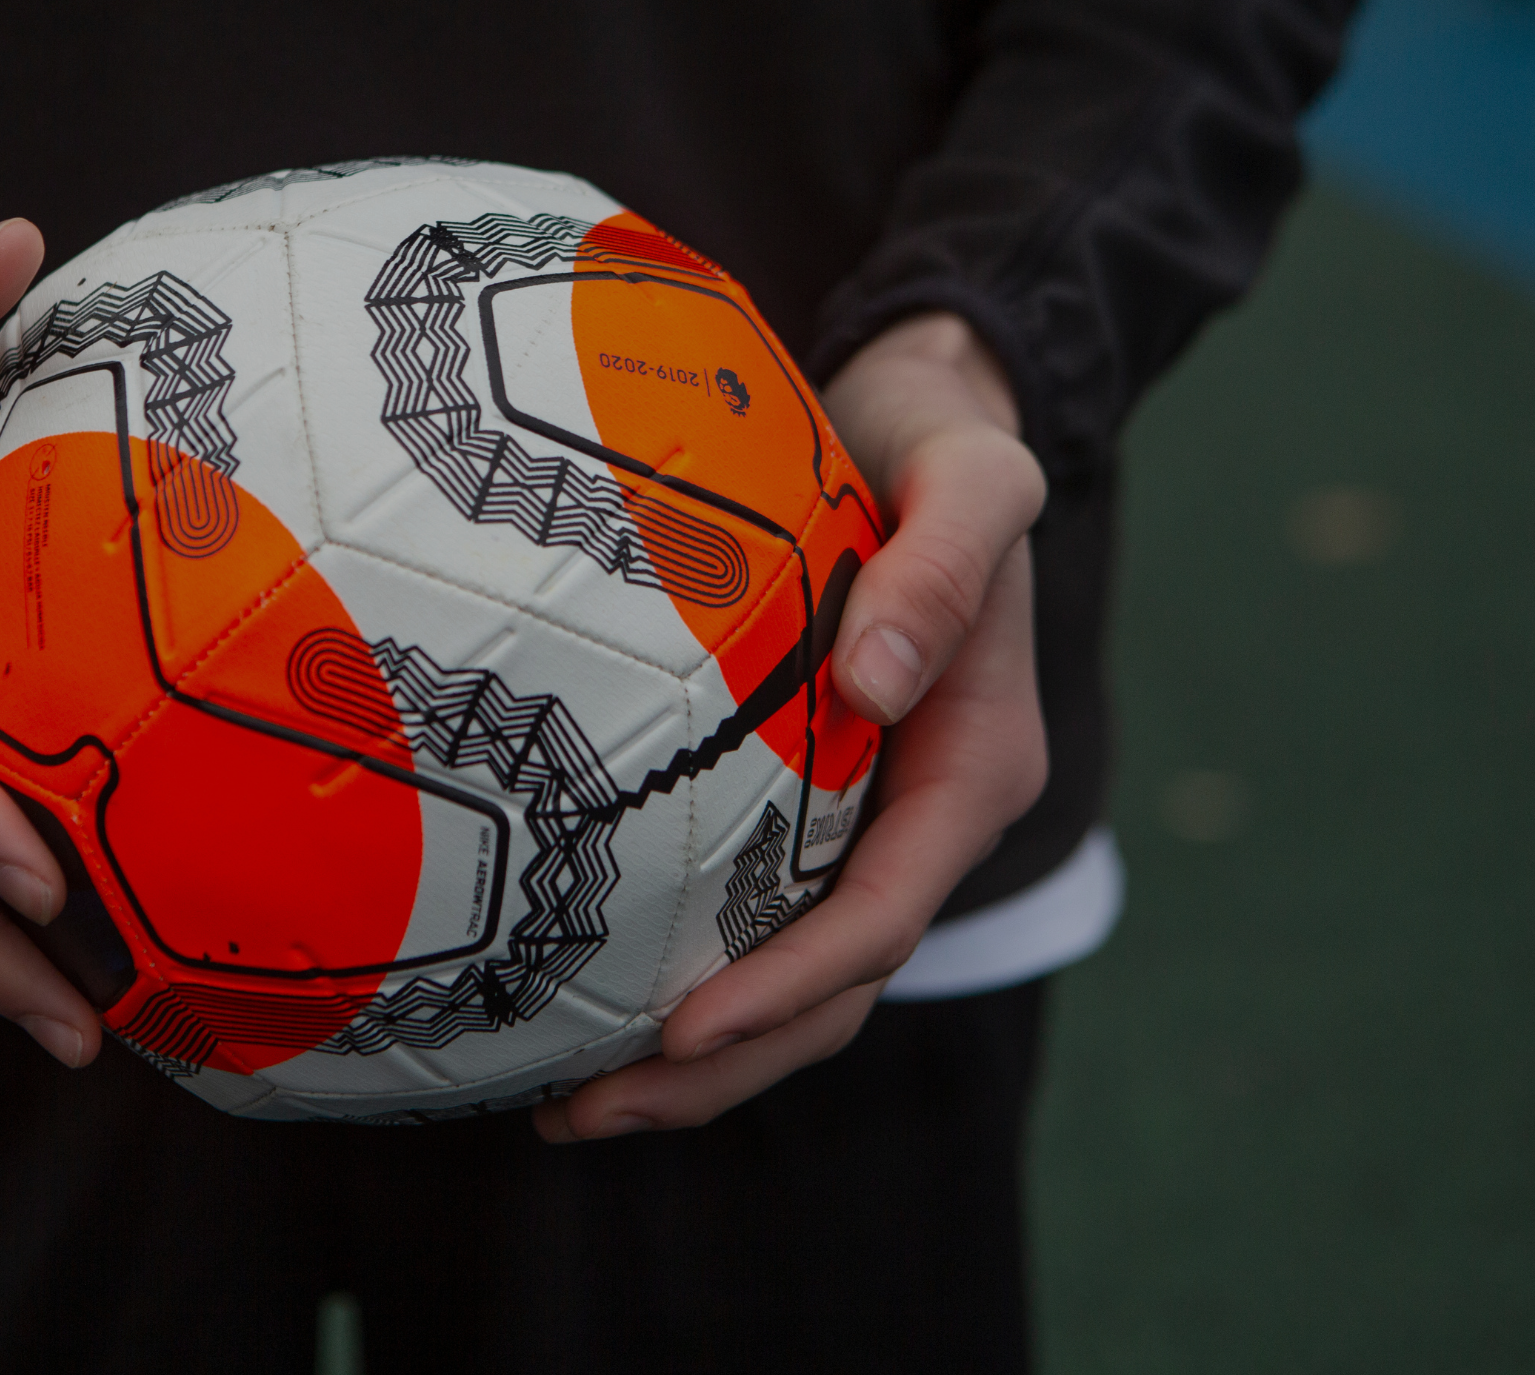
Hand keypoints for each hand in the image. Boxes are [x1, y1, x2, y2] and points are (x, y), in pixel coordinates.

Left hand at [534, 312, 1048, 1140]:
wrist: (923, 420)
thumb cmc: (941, 444)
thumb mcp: (972, 478)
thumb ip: (944, 567)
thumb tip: (875, 688)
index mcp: (973, 768)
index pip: (880, 914)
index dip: (787, 985)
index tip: (679, 1029)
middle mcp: (925, 820)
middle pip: (832, 990)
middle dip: (717, 1068)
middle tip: (579, 1112)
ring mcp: (867, 825)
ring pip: (793, 981)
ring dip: (691, 1061)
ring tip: (561, 1104)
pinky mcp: (810, 809)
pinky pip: (751, 920)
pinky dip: (680, 977)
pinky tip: (579, 1004)